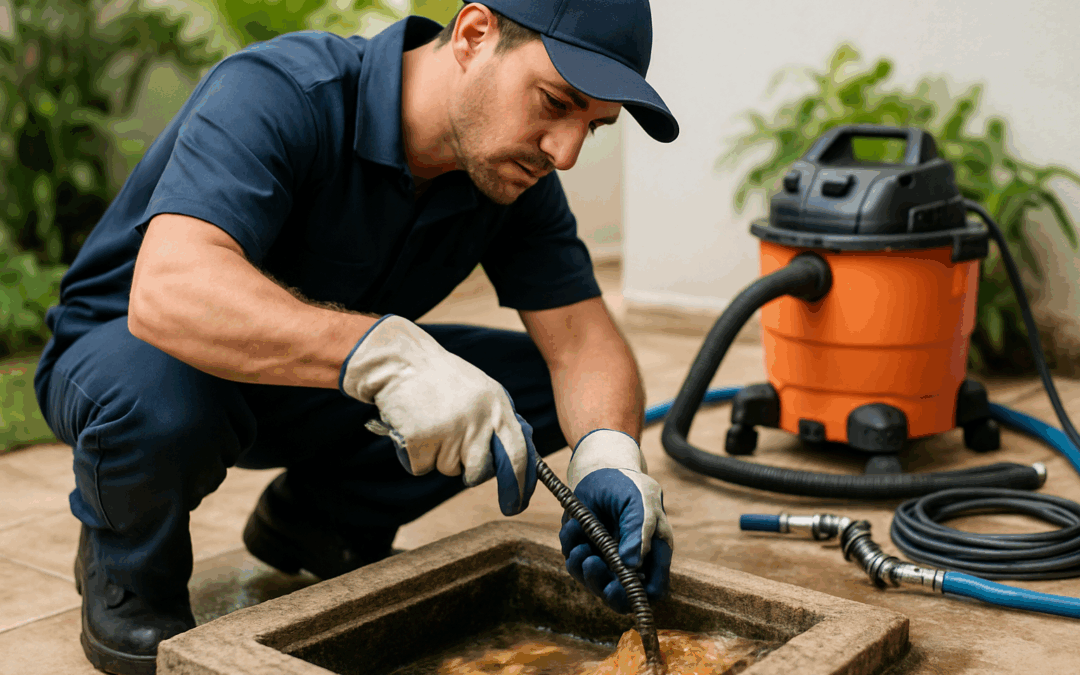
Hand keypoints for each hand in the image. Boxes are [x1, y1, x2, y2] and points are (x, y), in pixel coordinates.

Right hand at [340, 315, 536, 515]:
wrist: (400, 362)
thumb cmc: (440, 378)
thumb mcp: (480, 390)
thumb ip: (497, 419)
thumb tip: (517, 457)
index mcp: (497, 405)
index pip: (519, 453)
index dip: (520, 483)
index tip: (517, 503)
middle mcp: (478, 420)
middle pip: (480, 471)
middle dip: (469, 472)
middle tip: (453, 450)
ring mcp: (450, 430)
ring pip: (449, 469)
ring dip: (438, 456)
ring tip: (430, 422)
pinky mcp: (422, 440)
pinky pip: (422, 468)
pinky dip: (414, 455)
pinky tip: (412, 428)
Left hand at [558, 429, 673, 613]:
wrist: (600, 470)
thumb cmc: (628, 485)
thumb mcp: (640, 502)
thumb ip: (638, 531)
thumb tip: (633, 565)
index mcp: (654, 553)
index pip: (652, 590)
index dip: (638, 596)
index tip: (618, 585)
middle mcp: (631, 562)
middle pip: (620, 597)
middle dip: (604, 588)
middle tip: (593, 564)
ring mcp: (607, 559)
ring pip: (593, 583)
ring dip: (584, 568)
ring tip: (582, 545)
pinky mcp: (585, 551)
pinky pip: (574, 562)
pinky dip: (571, 547)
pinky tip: (574, 526)